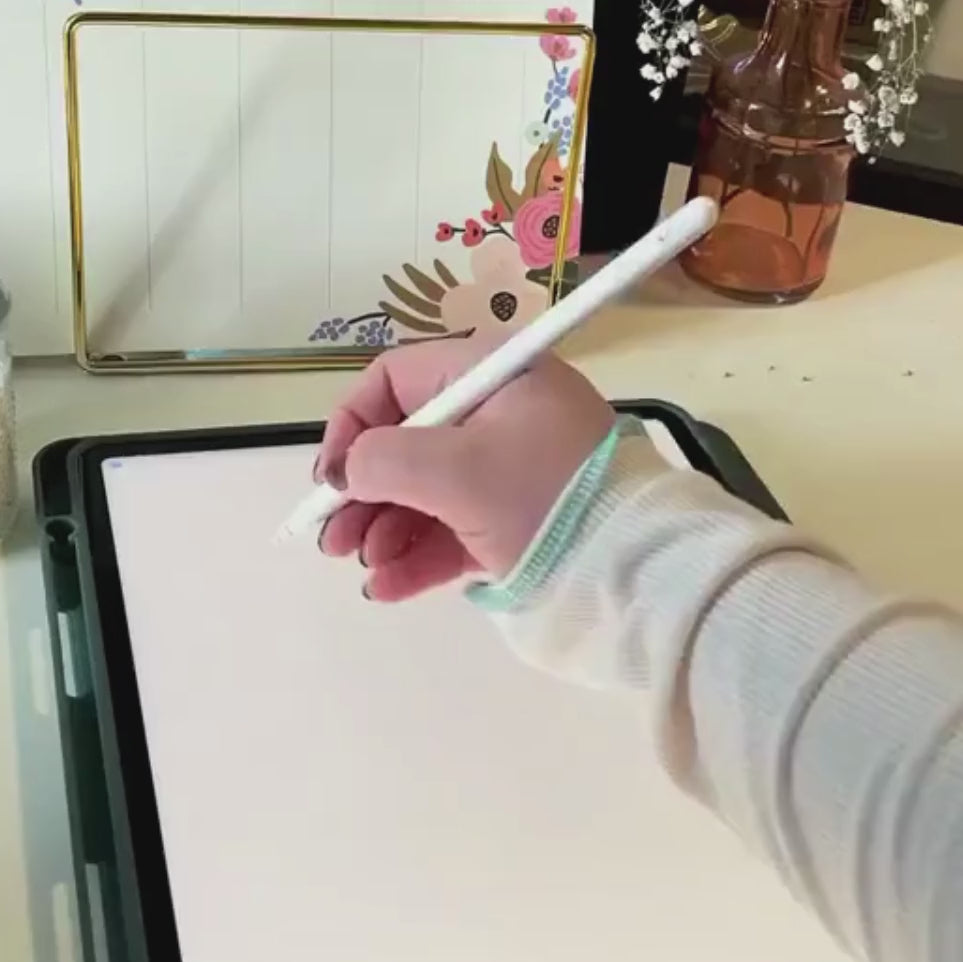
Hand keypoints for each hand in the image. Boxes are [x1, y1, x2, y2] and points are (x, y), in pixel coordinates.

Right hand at [316, 338, 614, 601]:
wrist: (632, 566)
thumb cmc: (540, 495)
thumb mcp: (454, 470)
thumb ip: (383, 460)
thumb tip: (349, 470)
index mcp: (489, 374)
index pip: (395, 380)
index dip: (352, 425)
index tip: (330, 478)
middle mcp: (498, 413)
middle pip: (405, 443)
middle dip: (362, 493)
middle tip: (332, 539)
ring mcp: (509, 469)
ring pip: (425, 493)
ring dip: (384, 529)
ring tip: (363, 566)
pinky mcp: (517, 519)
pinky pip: (454, 529)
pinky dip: (417, 555)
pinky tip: (385, 587)